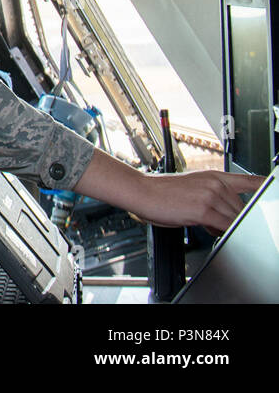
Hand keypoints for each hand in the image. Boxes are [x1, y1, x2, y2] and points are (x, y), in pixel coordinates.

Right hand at [74, 149, 262, 234]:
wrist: (141, 191)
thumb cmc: (161, 191)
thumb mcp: (191, 187)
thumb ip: (212, 198)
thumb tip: (224, 217)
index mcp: (213, 176)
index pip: (248, 180)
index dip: (263, 185)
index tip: (273, 186)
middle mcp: (215, 183)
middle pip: (241, 207)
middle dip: (232, 218)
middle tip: (212, 221)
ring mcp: (210, 196)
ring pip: (234, 218)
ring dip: (224, 226)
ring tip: (205, 223)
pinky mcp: (204, 210)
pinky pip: (224, 226)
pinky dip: (220, 231)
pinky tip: (208, 228)